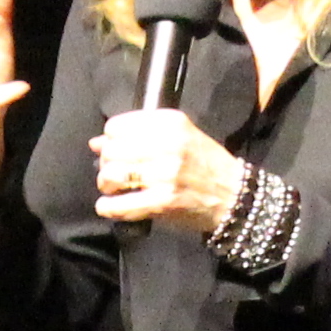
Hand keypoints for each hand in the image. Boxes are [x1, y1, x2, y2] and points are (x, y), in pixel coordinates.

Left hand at [90, 104, 244, 235]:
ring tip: (114, 188)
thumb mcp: (181, 136)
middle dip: (106, 163)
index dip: (111, 139)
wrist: (234, 196)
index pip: (117, 126)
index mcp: (171, 123)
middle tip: (115, 172)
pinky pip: (120, 204)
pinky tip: (109, 206)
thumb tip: (97, 142)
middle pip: (111, 150)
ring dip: (106, 184)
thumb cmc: (206, 164)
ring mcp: (165, 174)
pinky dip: (108, 207)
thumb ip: (141, 134)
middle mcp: (168, 145)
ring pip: (112, 175)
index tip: (118, 150)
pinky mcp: (163, 201)